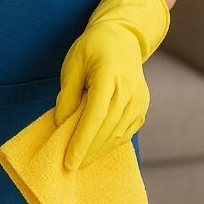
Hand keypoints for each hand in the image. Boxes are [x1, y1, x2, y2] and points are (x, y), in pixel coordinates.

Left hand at [54, 22, 149, 169]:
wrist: (122, 37)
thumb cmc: (93, 48)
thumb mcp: (73, 63)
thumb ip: (68, 93)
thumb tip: (61, 123)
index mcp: (109, 76)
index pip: (95, 116)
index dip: (82, 141)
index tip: (69, 161)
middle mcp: (128, 90)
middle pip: (107, 128)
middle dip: (88, 150)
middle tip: (71, 166)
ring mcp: (138, 99)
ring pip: (118, 133)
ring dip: (99, 150)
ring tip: (82, 161)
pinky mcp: (142, 107)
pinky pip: (127, 131)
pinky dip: (112, 142)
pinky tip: (97, 148)